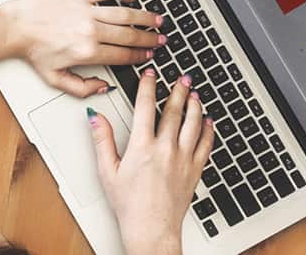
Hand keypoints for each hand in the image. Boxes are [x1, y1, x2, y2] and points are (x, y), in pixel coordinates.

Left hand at [0, 0, 160, 95]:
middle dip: (149, 39)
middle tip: (161, 39)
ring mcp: (86, 11)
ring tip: (157, 20)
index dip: (139, 56)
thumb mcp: (55, 79)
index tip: (149, 55)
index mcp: (87, 53)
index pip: (122, 56)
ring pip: (124, 14)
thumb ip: (81, 88)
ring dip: (144, 17)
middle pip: (129, 35)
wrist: (15, 27)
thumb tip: (102, 87)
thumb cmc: (33, 51)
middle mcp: (91, 31)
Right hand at [92, 69, 212, 254]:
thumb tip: (96, 118)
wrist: (152, 229)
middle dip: (178, 91)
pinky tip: (209, 122)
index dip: (148, 87)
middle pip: (174, 112)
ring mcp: (183, 160)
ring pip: (193, 125)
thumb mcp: (107, 171)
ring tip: (195, 94)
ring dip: (195, 106)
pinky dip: (208, 131)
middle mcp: (165, 150)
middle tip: (182, 78)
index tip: (150, 76)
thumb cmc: (129, 205)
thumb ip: (102, 140)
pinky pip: (206, 145)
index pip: (145, 108)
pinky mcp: (194, 171)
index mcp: (142, 147)